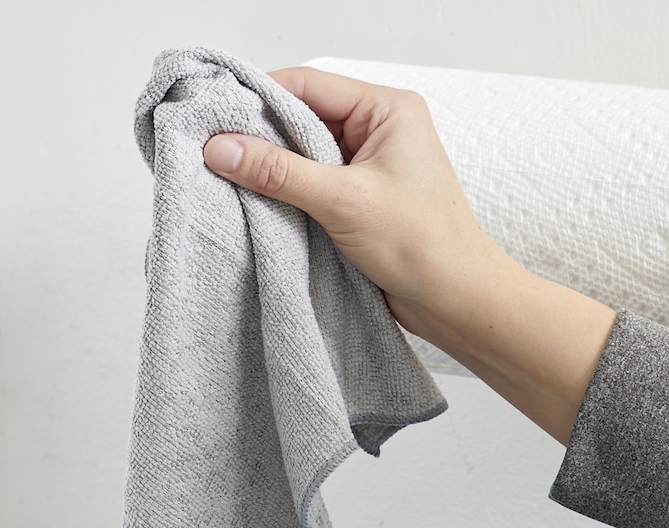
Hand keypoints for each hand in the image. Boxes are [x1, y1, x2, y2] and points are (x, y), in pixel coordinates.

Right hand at [203, 66, 501, 342]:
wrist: (454, 299)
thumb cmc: (422, 244)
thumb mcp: (342, 201)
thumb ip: (278, 172)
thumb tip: (222, 149)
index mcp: (387, 110)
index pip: (309, 85)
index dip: (260, 98)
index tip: (217, 118)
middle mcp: (378, 130)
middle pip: (302, 117)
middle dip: (261, 136)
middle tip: (215, 152)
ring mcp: (368, 166)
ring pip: (304, 154)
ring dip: (272, 168)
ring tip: (230, 178)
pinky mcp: (358, 199)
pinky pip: (311, 184)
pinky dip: (286, 193)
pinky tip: (259, 202)